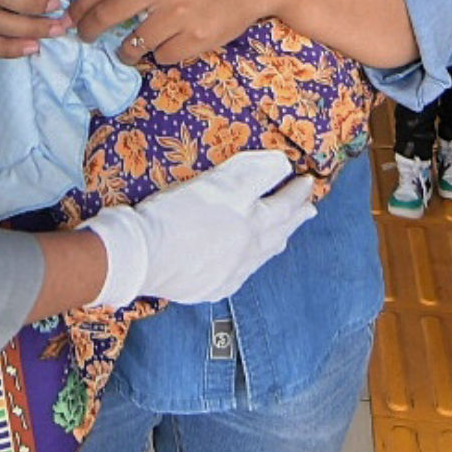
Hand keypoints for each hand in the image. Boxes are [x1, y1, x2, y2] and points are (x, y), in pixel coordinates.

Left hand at [73, 0, 285, 66]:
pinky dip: (159, 54)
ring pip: (133, 43)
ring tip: (127, 48)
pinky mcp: (197, 39)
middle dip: (89, 30)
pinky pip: (162, 56)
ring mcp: (179, 14)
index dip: (81, 4)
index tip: (71, 15)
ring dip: (125, 49)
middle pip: (108, 15)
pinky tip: (166, 44)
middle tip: (84, 36)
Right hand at [86, 150, 317, 306]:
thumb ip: (251, 172)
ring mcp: (230, 271)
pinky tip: (251, 260)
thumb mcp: (215, 182)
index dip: (295, 188)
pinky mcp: (212, 287)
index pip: (282, 201)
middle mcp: (246, 248)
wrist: (141, 257)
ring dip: (279, 238)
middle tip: (310, 208)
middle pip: (278, 229)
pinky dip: (254, 262)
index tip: (307, 180)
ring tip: (287, 232)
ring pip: (264, 253)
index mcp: (249, 220)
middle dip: (296, 215)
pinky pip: (243, 274)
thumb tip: (280, 165)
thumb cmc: (173, 214)